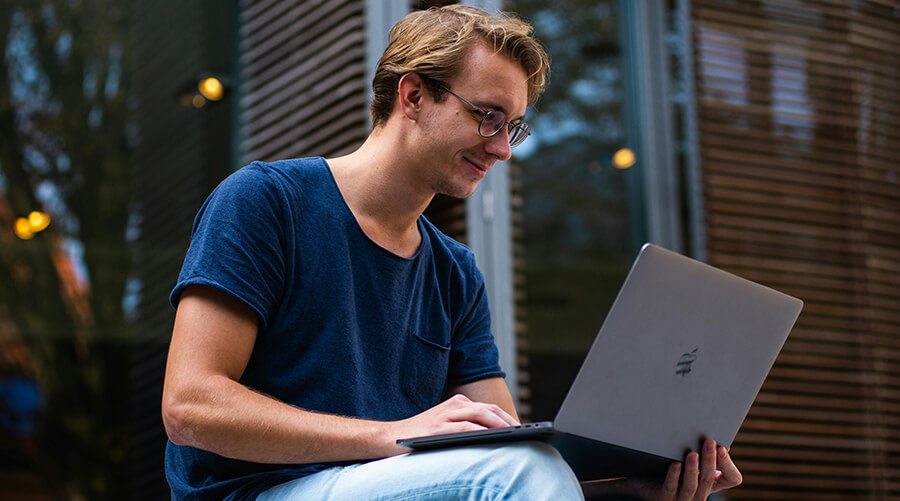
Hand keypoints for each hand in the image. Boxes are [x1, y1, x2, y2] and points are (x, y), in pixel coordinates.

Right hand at [387, 394, 518, 453]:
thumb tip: (494, 437)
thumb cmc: (420, 435)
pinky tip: (490, 437)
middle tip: (522, 432)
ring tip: (512, 434)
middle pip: (488, 409)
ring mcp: (445, 415)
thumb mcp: (445, 425)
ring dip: (498, 424)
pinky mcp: (437, 428)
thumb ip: (465, 425)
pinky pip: (464, 427)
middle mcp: (453, 405)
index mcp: (457, 403)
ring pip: (479, 415)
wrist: (389, 437)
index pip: (488, 408)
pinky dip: (480, 431)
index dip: (506, 417)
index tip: (521, 428)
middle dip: (507, 420)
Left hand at [625, 440, 741, 500]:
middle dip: (709, 460)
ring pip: (691, 486)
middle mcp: (699, 494)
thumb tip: (715, 435)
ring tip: (692, 453)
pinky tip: (675, 464)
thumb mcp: (690, 461)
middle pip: (708, 479)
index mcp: (710, 483)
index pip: (731, 478)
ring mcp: (682, 498)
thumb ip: (702, 451)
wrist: (644, 482)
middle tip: (709, 442)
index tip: (723, 447)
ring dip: (693, 469)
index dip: (728, 464)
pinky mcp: (664, 498)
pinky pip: (670, 487)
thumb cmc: (670, 468)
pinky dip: (674, 476)